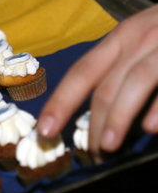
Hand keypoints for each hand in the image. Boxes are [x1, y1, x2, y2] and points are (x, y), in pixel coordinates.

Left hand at [37, 5, 157, 160]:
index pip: (81, 73)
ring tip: (107, 147)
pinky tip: (150, 128)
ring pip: (134, 81)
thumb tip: (97, 117)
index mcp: (118, 39)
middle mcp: (137, 38)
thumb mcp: (140, 42)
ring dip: (117, 117)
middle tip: (91, 153)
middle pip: (104, 84)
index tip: (44, 131)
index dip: (60, 103)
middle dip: (92, 122)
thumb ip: (118, 72)